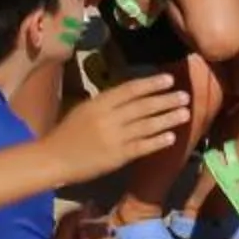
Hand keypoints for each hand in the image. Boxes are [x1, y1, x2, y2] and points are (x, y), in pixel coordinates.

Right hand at [47, 71, 192, 181]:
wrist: (53, 159)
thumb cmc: (67, 133)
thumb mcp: (84, 110)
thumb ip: (107, 103)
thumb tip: (133, 95)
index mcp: (99, 103)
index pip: (130, 89)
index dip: (151, 84)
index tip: (169, 79)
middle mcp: (108, 118)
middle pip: (143, 106)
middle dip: (166, 100)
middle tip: (185, 95)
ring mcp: (114, 138)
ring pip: (147, 125)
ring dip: (168, 119)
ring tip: (185, 113)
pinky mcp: (118, 157)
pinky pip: (143, 147)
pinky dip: (158, 141)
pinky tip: (172, 137)